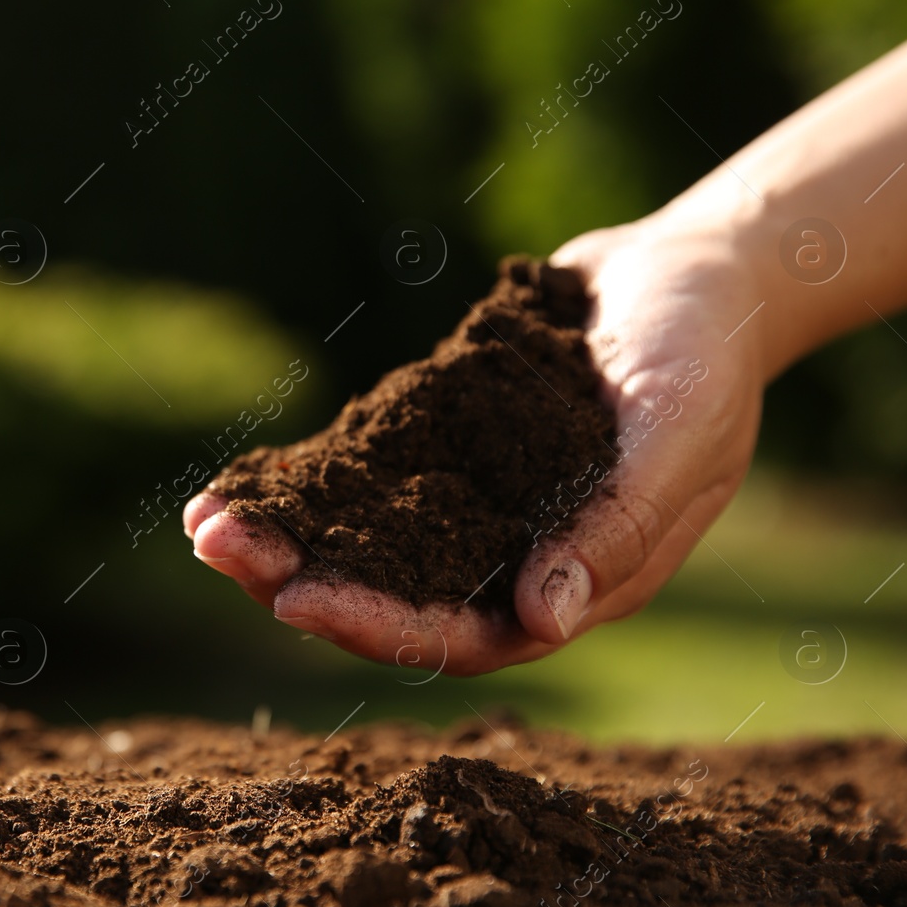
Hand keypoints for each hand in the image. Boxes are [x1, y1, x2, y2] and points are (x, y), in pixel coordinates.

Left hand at [184, 212, 767, 674]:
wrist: (689, 274)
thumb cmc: (702, 355)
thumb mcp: (678, 435)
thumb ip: (618, 527)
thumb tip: (542, 619)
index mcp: (577, 581)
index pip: (466, 632)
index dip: (380, 624)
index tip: (296, 597)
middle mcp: (515, 557)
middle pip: (397, 597)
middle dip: (303, 581)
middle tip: (217, 550)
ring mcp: (478, 507)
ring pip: (370, 546)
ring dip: (290, 539)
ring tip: (204, 521)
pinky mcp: (447, 453)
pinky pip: (369, 483)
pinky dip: (310, 485)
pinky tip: (243, 478)